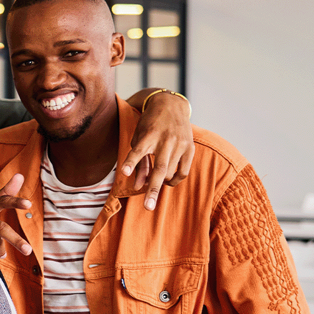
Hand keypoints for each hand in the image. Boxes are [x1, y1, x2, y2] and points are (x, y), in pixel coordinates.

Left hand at [121, 91, 195, 210]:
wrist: (170, 105)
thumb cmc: (149, 125)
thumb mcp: (138, 139)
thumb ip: (139, 163)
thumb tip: (137, 186)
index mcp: (148, 136)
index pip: (138, 151)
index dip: (131, 162)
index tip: (123, 172)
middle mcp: (165, 140)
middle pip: (159, 169)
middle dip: (153, 189)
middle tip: (148, 207)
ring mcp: (180, 144)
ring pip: (171, 173)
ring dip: (162, 183)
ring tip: (156, 182)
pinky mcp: (190, 147)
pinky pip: (184, 172)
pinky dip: (175, 180)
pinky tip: (168, 180)